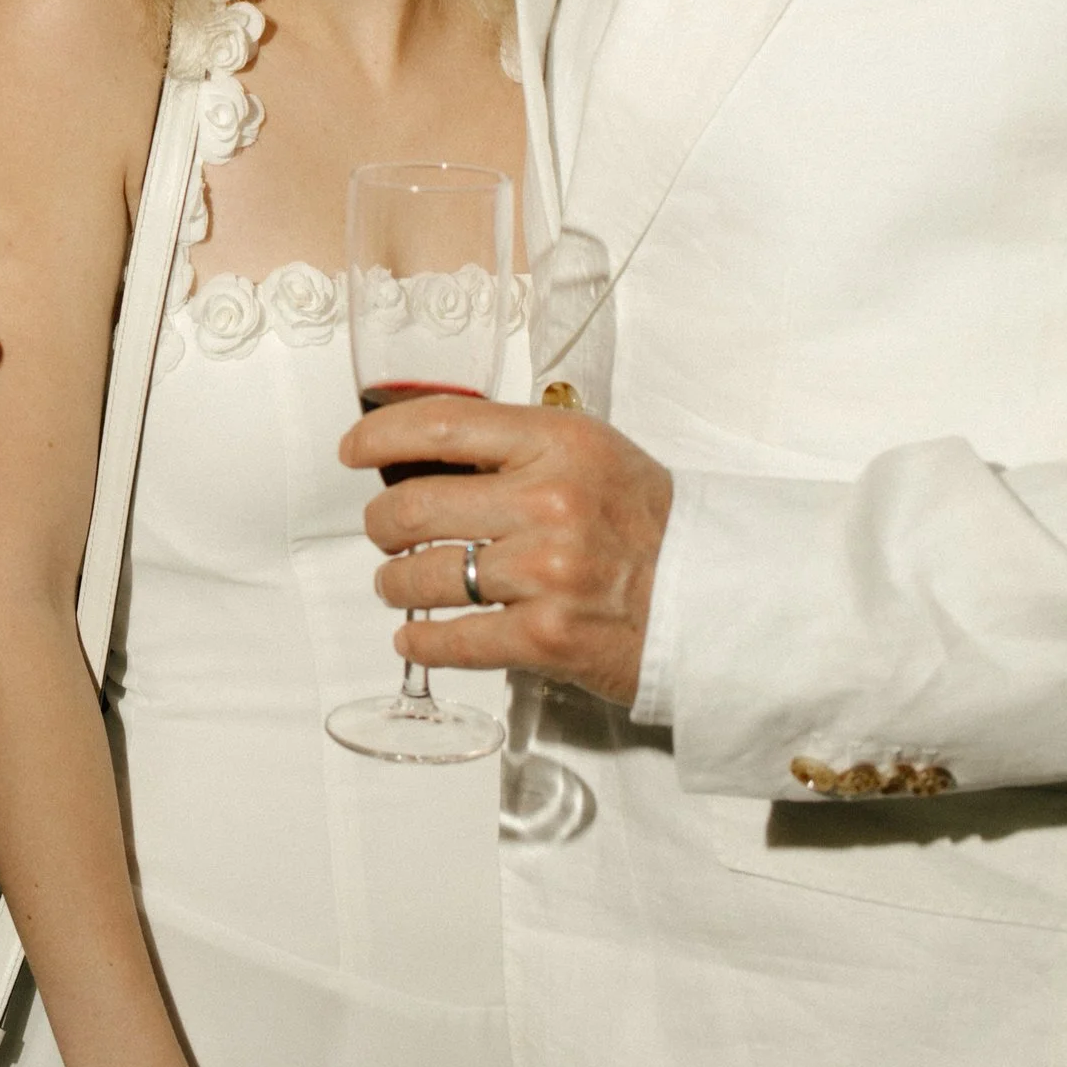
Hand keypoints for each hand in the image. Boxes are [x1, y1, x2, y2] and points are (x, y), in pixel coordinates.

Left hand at [342, 395, 672, 707]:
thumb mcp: (592, 455)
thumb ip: (518, 446)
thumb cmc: (648, 524)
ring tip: (398, 583)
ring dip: (394, 583)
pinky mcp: (545, 637)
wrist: (713, 598)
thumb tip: (425, 452)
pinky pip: (452, 640)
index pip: (442, 424)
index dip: (379, 435)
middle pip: (414, 506)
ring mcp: (546, 573)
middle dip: (380, 523)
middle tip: (383, 531)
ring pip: (422, 576)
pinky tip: (414, 637)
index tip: (353, 449)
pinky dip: (420, 642)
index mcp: (559, 442)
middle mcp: (549, 502)